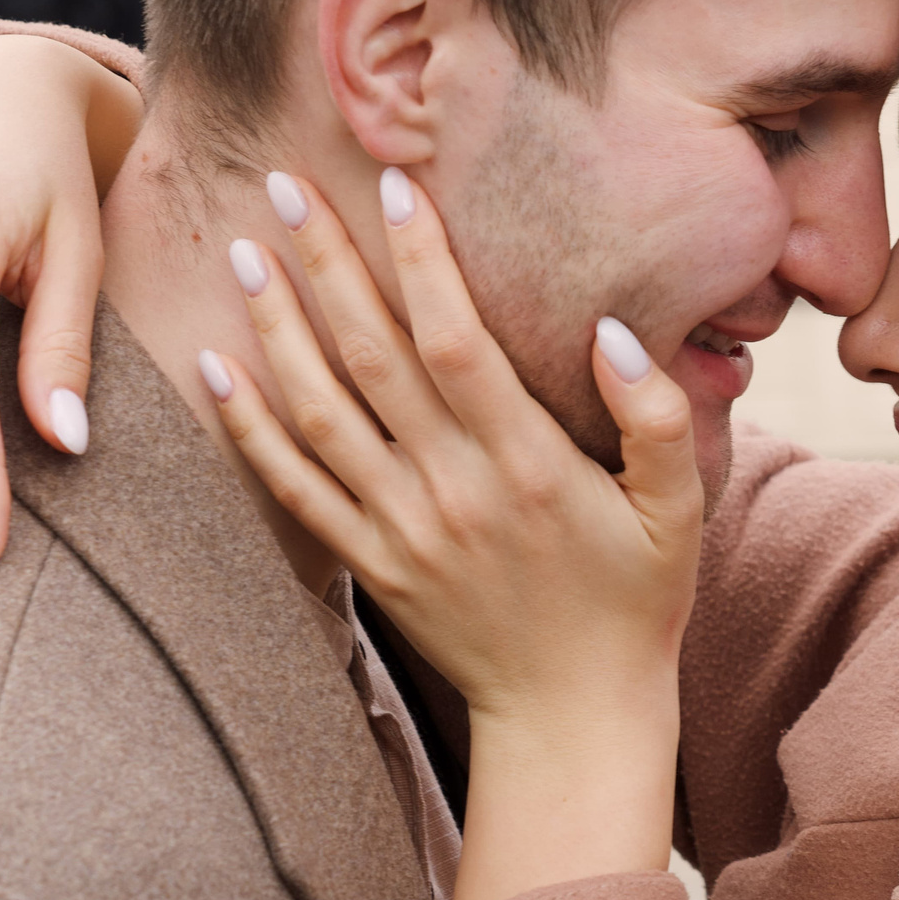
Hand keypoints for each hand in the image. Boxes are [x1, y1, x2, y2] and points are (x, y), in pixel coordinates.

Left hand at [203, 168, 702, 899]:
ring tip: (244, 254)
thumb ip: (657, 418)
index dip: (422, 262)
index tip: (393, 186)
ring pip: (321, 413)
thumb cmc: (636, 602)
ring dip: (277, 329)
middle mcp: (453, 488)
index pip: (458, 341)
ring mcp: (401, 529)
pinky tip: (217, 368)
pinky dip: (251, 430)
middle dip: (327, 265)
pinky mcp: (370, 565)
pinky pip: (296, 490)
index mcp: (526, 463)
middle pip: (374, 358)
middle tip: (284, 182)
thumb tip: (612, 333)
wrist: (573, 718)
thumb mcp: (681, 511)